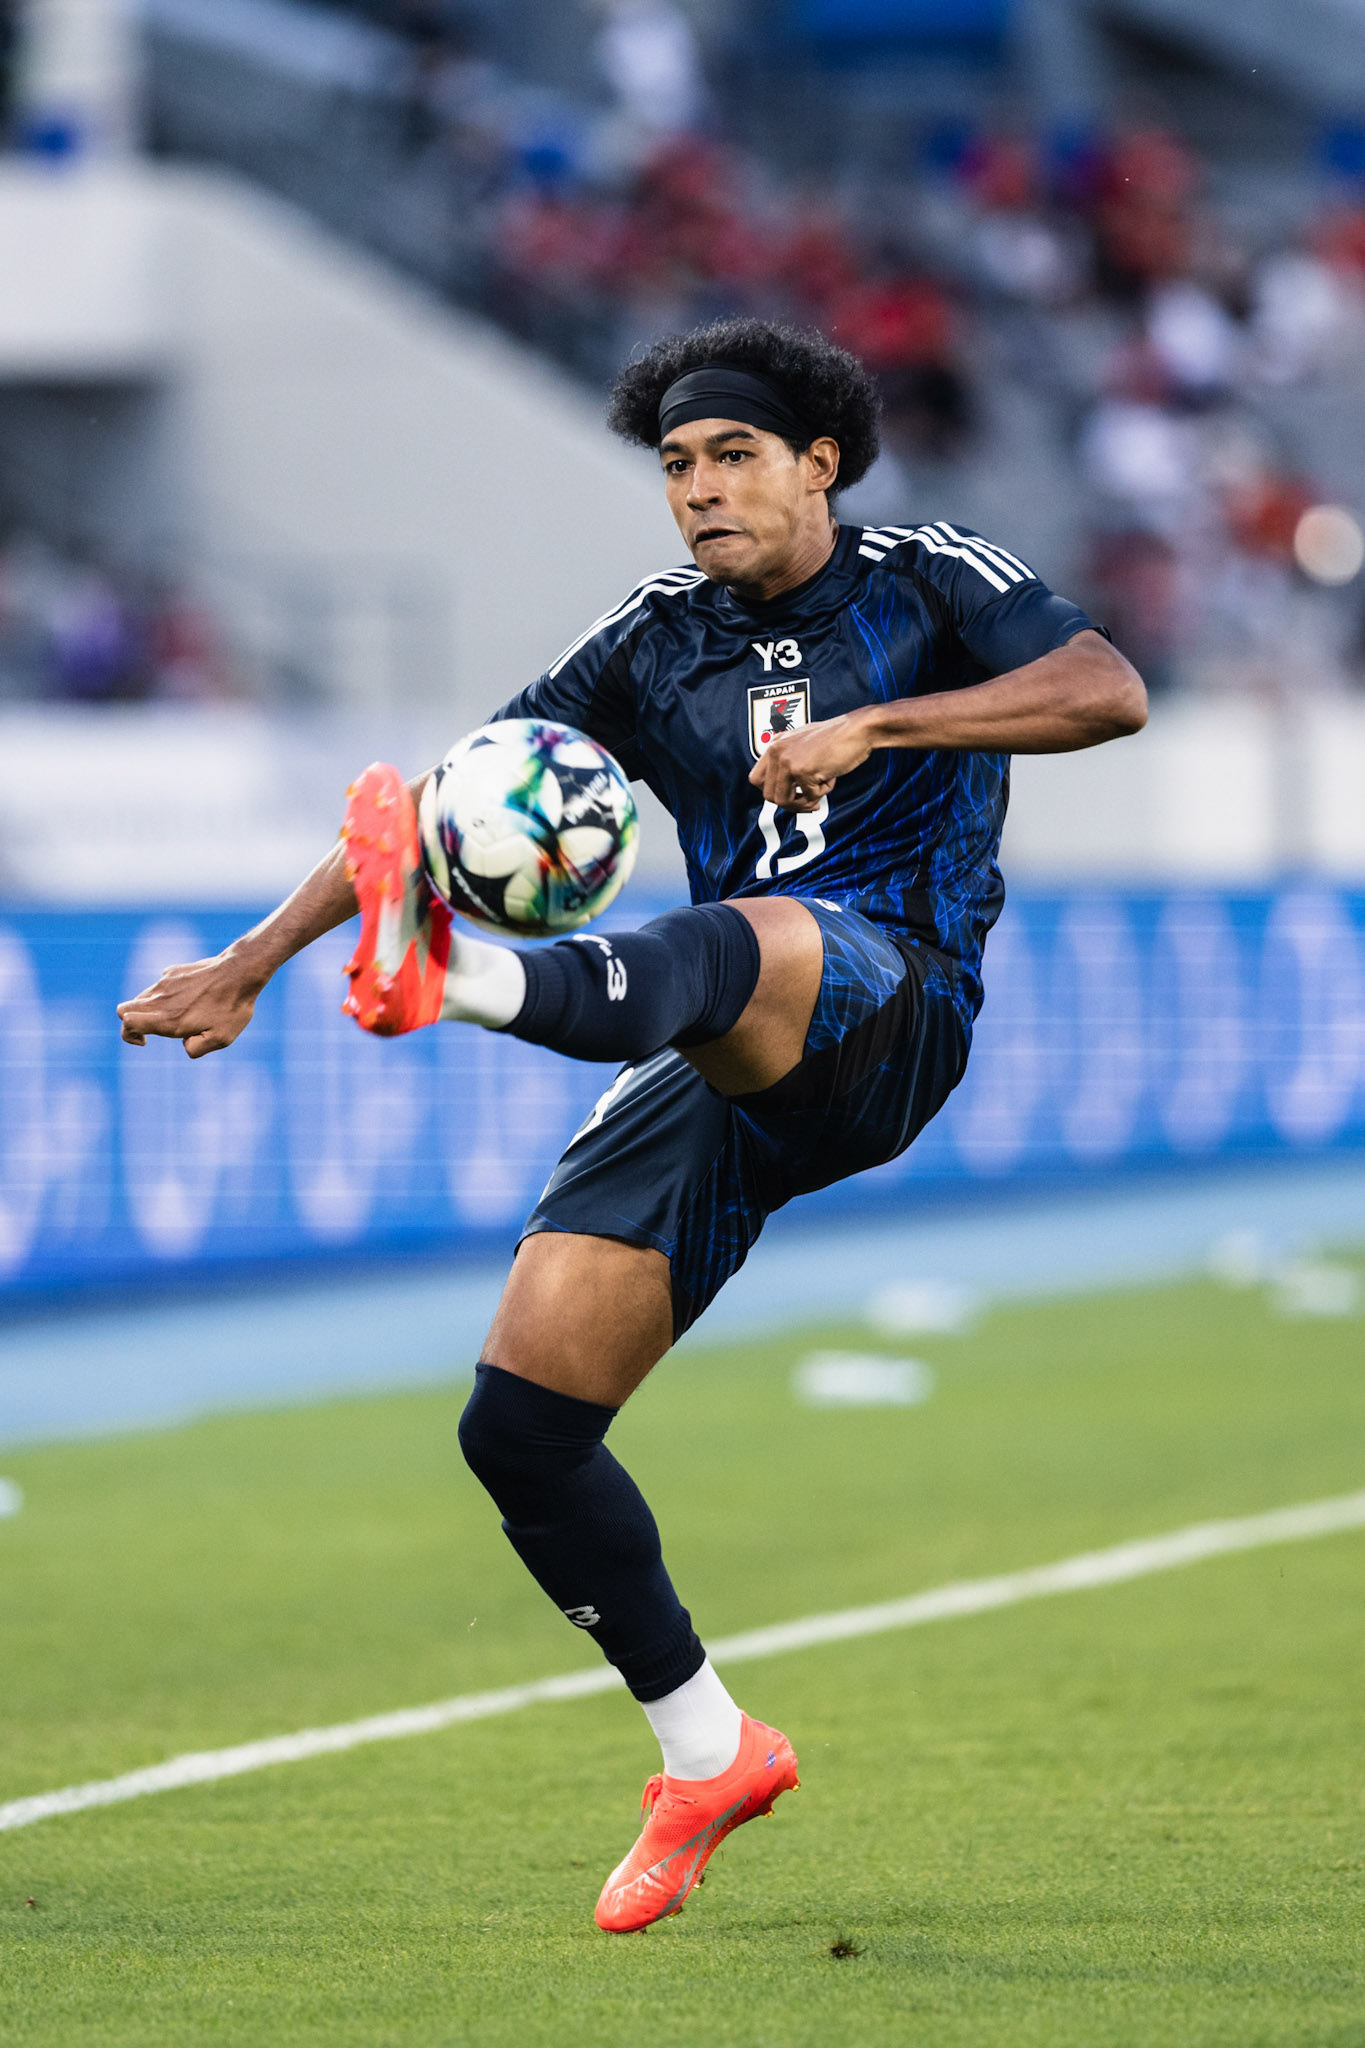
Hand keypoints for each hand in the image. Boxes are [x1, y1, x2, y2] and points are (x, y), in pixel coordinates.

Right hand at [117, 951, 264, 1058]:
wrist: (240, 972)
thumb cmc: (232, 1008)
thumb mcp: (220, 1039)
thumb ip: (195, 1049)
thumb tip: (184, 1044)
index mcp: (168, 1019)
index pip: (128, 1023)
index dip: (129, 1036)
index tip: (146, 1041)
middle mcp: (161, 999)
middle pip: (123, 1009)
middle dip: (130, 1023)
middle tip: (153, 1030)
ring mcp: (165, 982)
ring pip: (141, 997)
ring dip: (150, 1009)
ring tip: (181, 1014)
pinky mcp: (174, 971)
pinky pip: (160, 985)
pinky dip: (166, 994)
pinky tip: (190, 997)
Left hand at [747, 709, 873, 811]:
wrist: (857, 729)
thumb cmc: (836, 736)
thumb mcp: (803, 743)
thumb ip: (789, 760)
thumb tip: (784, 789)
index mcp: (775, 744)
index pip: (756, 779)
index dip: (772, 792)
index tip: (788, 795)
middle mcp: (777, 752)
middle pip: (769, 795)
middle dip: (789, 803)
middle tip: (807, 802)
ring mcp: (788, 762)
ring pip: (784, 801)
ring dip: (803, 804)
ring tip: (819, 793)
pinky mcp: (803, 771)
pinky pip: (809, 797)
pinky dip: (822, 792)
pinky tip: (830, 777)